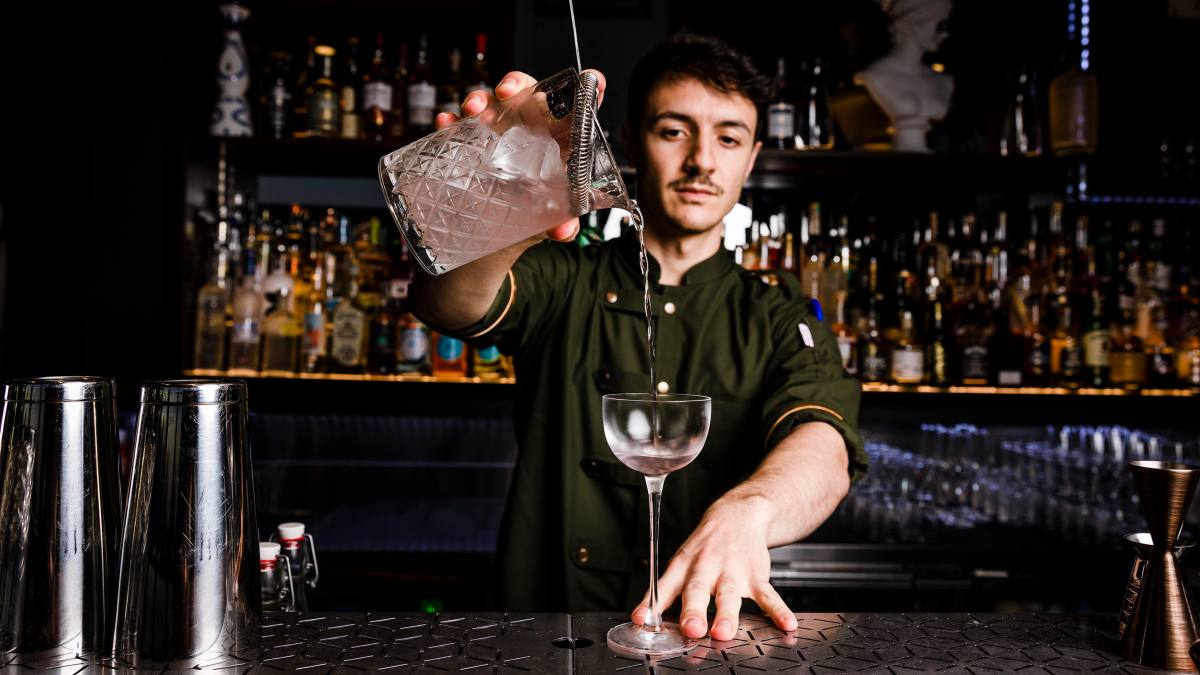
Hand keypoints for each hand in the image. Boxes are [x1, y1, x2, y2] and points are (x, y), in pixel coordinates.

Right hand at [434, 70, 607, 243]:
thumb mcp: (551, 216)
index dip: (588, 92)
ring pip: (489, 102)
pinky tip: (446, 124)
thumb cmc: (533, 212)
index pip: (575, 108)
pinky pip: (458, 125)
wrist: (497, 234)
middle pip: (525, 92)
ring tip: (473, 110)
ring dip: (480, 99)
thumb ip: (563, 222)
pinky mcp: (471, 143)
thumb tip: (564, 229)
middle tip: (508, 93)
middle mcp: (527, 127)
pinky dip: (450, 121)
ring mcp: (497, 131)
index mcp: (557, 138)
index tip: (595, 82)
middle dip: (515, 84)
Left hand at [631, 495, 797, 641]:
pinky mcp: (756, 575)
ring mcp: (732, 571)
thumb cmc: (705, 547)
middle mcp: (706, 568)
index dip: (652, 602)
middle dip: (693, 610)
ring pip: (729, 594)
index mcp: (683, 566)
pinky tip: (786, 624)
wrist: (738, 516)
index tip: (642, 619)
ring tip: (724, 632)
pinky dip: (779, 610)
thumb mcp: (681, 563)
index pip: (664, 585)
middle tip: (691, 628)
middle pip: (697, 589)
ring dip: (727, 614)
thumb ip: (665, 593)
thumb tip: (644, 620)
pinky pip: (768, 595)